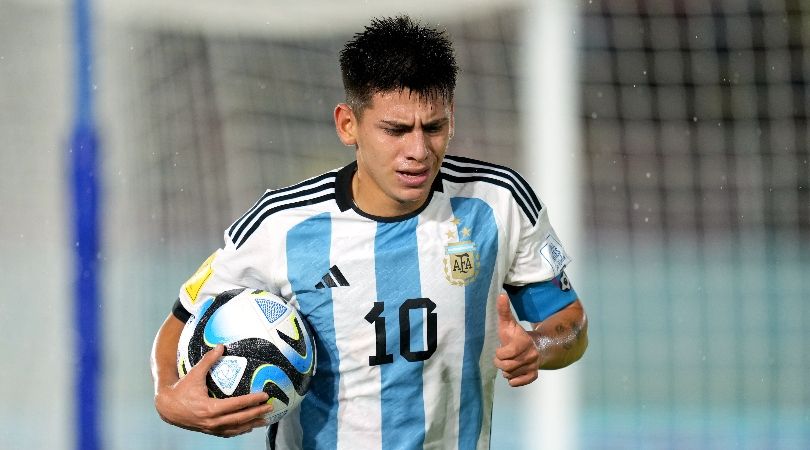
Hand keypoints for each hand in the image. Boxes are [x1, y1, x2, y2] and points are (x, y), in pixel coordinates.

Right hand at [154, 344, 273, 436]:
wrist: (167, 407)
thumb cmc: (181, 389)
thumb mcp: (194, 373)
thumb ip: (208, 360)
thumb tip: (221, 346)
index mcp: (210, 408)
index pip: (236, 405)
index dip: (252, 401)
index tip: (264, 396)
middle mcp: (212, 421)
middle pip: (239, 419)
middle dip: (256, 413)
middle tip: (270, 407)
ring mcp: (211, 428)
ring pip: (235, 428)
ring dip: (251, 424)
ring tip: (264, 420)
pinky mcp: (209, 430)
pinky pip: (227, 433)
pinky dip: (239, 430)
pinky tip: (248, 427)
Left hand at [493, 293, 540, 386]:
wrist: (535, 346)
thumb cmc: (516, 335)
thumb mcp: (508, 323)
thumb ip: (503, 310)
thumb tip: (501, 294)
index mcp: (524, 342)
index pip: (507, 353)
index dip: (499, 353)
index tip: (500, 349)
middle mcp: (531, 355)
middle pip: (507, 366)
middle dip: (500, 363)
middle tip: (501, 357)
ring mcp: (533, 366)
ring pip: (510, 375)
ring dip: (506, 370)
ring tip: (509, 362)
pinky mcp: (533, 376)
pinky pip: (517, 383)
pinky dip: (512, 379)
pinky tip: (514, 371)